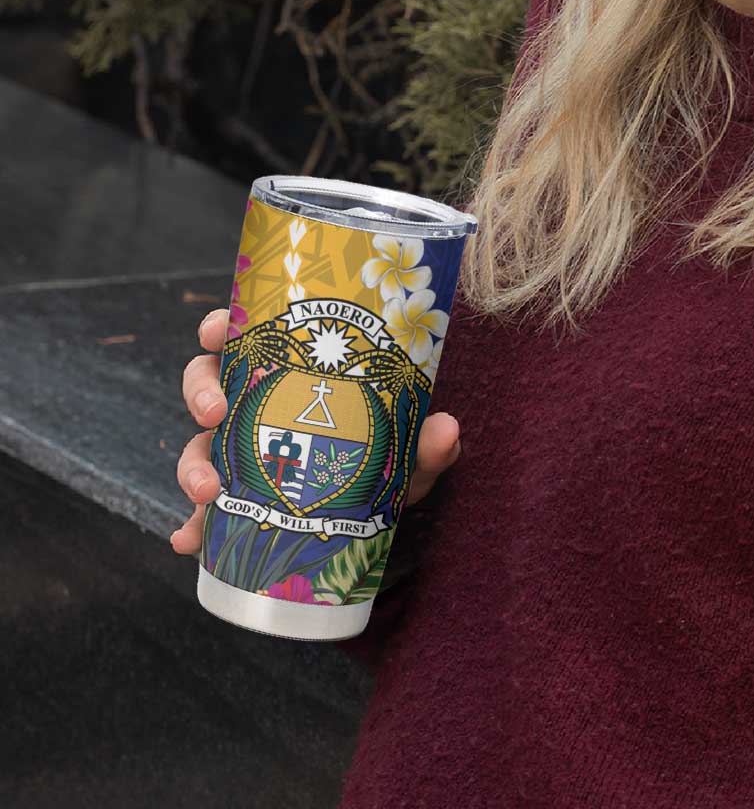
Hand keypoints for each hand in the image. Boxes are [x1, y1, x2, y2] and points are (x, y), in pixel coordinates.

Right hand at [169, 308, 461, 553]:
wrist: (379, 512)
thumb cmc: (387, 459)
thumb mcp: (407, 451)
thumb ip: (426, 443)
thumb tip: (447, 428)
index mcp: (288, 374)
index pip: (245, 337)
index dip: (220, 328)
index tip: (216, 331)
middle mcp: (258, 406)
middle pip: (207, 384)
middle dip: (201, 394)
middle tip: (214, 413)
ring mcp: (242, 452)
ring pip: (199, 445)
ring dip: (193, 465)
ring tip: (206, 492)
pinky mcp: (237, 499)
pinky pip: (203, 512)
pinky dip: (192, 527)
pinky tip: (190, 542)